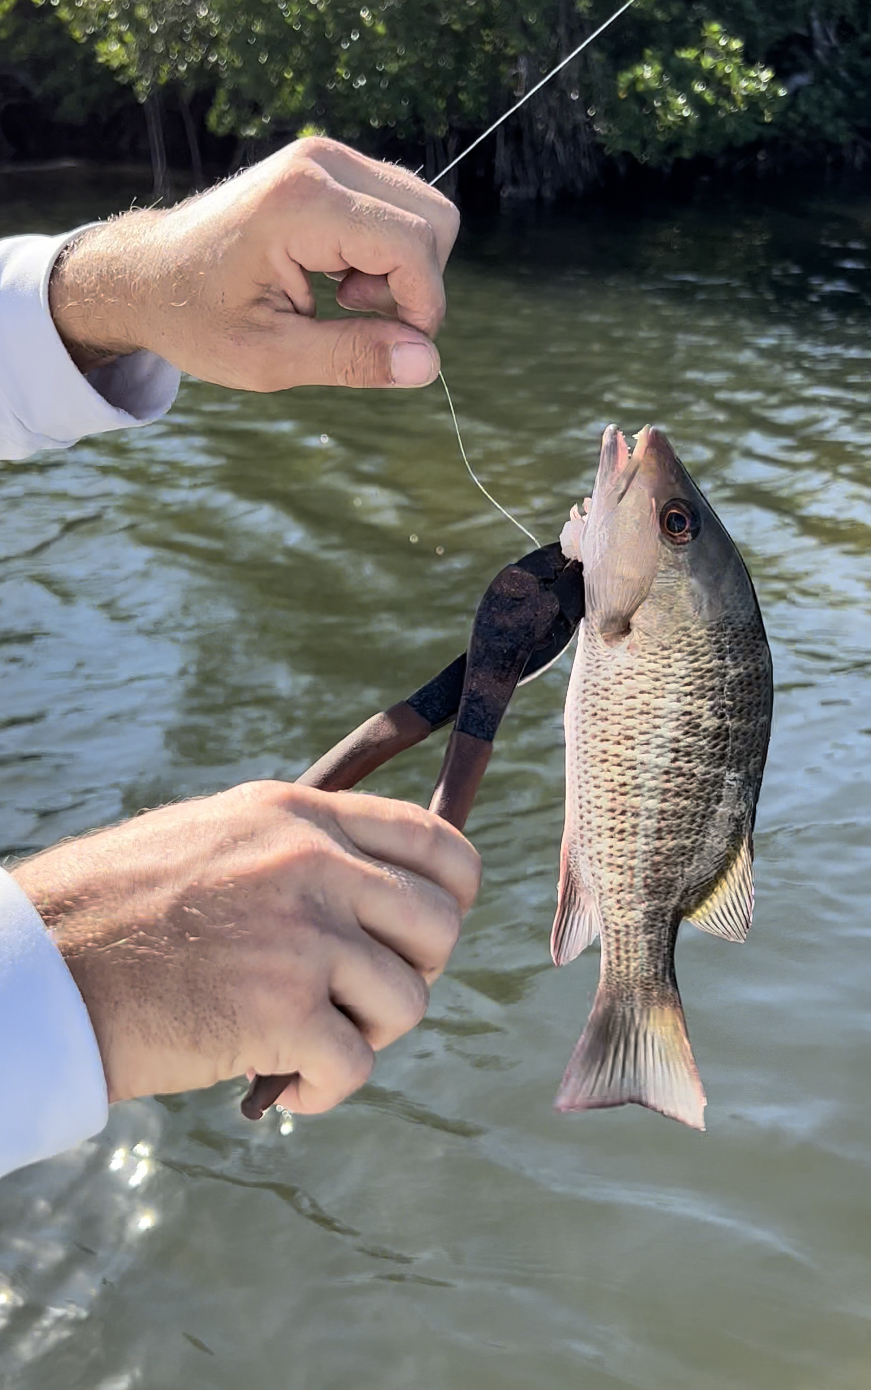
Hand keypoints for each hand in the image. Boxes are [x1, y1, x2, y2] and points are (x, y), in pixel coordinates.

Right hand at [11, 781, 479, 1112]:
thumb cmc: (123, 909)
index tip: (426, 930)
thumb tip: (384, 889)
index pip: (435, 842)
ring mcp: (301, 935)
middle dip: (414, 971)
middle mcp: (312, 864)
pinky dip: (327, 1090)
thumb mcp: (223, 837)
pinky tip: (287, 1085)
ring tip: (313, 1040)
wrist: (46, 967)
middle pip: (439, 924)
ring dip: (369, 1035)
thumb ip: (304, 848)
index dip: (453, 894)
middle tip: (361, 997)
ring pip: (408, 1000)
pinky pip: (357, 1066)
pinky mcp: (281, 1012)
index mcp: (300, 815)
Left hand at [49, 137, 459, 391]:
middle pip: (434, 220)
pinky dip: (389, 251)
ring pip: (424, 211)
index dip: (422, 308)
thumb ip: (353, 359)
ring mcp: (326, 157)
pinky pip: (397, 206)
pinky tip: (339, 278)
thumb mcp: (272, 358)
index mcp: (304, 205)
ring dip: (404, 269)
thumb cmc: (197, 320)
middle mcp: (322, 163)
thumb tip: (427, 364)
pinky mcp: (329, 166)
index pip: (414, 246)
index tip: (392, 349)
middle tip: (356, 317)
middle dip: (417, 285)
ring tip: (343, 299)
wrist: (146, 275)